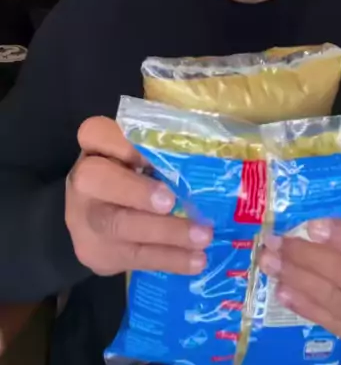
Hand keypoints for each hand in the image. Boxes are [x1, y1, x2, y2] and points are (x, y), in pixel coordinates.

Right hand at [66, 116, 211, 276]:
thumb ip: (157, 152)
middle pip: (98, 182)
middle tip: (171, 202)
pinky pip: (135, 257)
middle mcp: (82, 181)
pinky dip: (169, 258)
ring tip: (202, 236)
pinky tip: (196, 260)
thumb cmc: (129, 176)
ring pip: (120, 225)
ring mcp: (85, 220)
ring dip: (165, 232)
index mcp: (93, 147)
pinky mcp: (97, 254)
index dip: (122, 142)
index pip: (95, 133)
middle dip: (137, 192)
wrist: (92, 222)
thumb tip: (203, 156)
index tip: (153, 154)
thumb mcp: (135, 155)